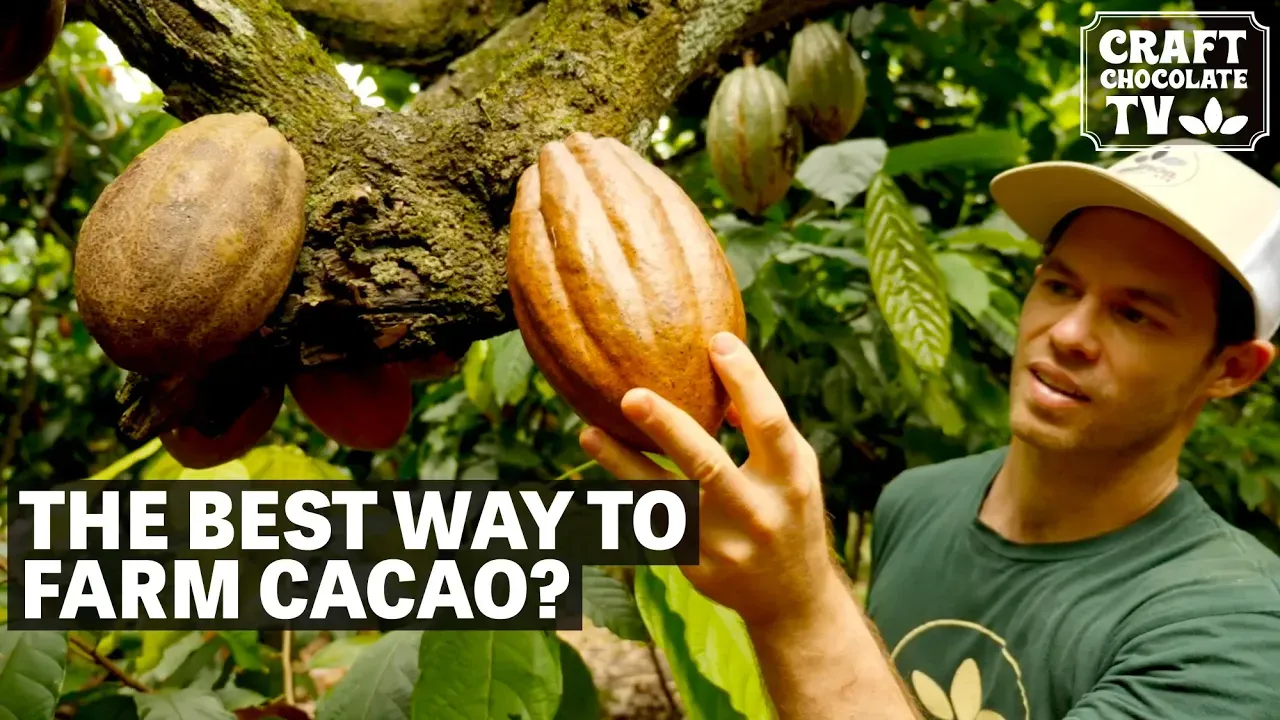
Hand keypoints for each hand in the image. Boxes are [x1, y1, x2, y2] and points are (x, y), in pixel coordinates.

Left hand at [578, 331, 841, 627]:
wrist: (790, 598)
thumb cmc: (790, 511)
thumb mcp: (795, 469)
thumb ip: (762, 428)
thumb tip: (714, 375)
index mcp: (790, 479)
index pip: (768, 423)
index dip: (745, 381)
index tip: (716, 342)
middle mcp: (756, 512)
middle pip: (707, 466)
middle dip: (667, 430)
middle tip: (631, 396)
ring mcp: (722, 545)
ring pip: (662, 500)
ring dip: (622, 464)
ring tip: (588, 434)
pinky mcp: (693, 565)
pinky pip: (651, 523)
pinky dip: (624, 493)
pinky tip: (602, 464)